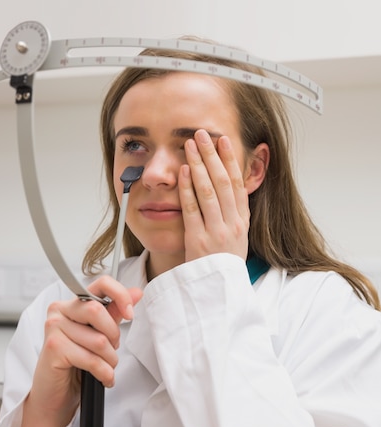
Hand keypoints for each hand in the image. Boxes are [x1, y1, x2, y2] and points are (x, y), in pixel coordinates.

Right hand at [11, 277, 141, 426]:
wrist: (53, 397)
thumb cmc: (75, 365)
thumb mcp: (98, 334)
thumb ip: (115, 312)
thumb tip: (136, 292)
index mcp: (72, 303)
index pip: (101, 283)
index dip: (121, 295)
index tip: (130, 314)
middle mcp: (59, 310)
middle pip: (98, 311)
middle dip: (114, 335)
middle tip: (112, 349)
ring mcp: (53, 328)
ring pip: (98, 339)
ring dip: (110, 360)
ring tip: (106, 367)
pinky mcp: (53, 348)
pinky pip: (91, 358)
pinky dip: (104, 372)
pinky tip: (104, 378)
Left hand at [179, 129, 249, 261]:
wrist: (219, 293)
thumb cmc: (224, 263)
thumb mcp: (238, 236)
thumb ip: (235, 212)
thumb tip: (233, 185)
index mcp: (242, 220)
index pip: (237, 182)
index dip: (230, 159)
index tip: (223, 139)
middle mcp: (232, 224)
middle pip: (222, 181)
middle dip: (211, 154)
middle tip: (202, 134)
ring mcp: (216, 232)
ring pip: (208, 191)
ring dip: (198, 164)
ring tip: (189, 145)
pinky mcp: (199, 241)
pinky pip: (192, 210)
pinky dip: (188, 188)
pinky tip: (184, 172)